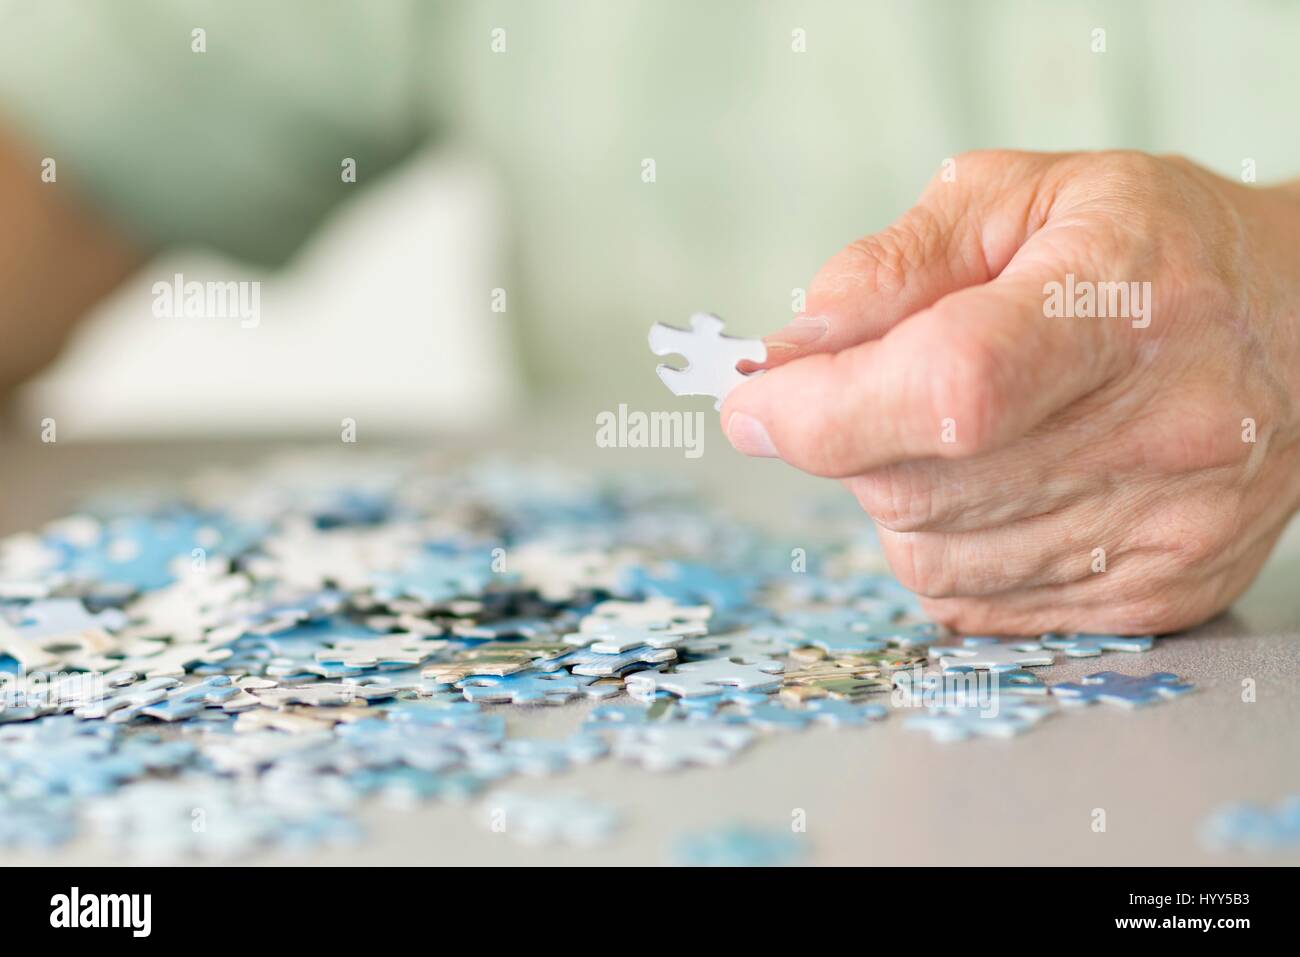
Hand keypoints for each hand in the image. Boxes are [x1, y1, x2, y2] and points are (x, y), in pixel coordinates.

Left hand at [723, 150, 1299, 634]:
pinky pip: (976, 604)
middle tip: (870, 386)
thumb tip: (785, 354)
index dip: (827, 408)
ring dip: (897, 496)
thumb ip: (888, 268)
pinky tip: (994, 486)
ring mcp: (1160, 528)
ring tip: (958, 430)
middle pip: (921, 484)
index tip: (753, 403)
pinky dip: (948, 550)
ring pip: (932, 558)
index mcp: (1117, 301)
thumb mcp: (1012, 201)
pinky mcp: (1155, 594)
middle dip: (850, 439)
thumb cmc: (1143, 250)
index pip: (950, 384)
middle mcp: (1154, 430)